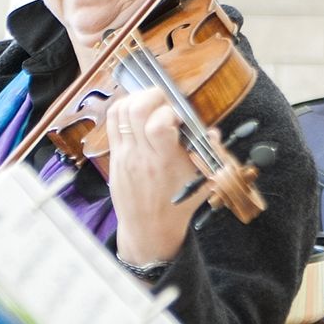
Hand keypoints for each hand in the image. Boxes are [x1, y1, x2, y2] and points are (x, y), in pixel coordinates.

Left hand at [104, 87, 214, 265]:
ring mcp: (124, 155)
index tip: (179, 115)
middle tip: (165, 100)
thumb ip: (209, 154)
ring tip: (151, 102)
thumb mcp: (201, 183)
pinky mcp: (114, 156)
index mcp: (165, 162)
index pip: (158, 125)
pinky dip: (124, 108)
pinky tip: (138, 112)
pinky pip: (112, 122)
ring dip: (136, 98)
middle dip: (153, 95)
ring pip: (120, 111)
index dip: (170, 111)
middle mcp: (141, 156)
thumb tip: (211, 131)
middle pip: (136, 110)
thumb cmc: (177, 205)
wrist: (148, 228)